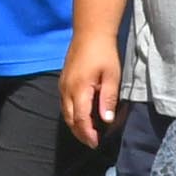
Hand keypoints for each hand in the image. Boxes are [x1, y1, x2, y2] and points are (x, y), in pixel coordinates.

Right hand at [60, 32, 122, 149]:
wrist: (90, 32)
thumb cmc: (104, 53)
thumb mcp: (112, 76)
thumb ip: (108, 99)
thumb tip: (106, 120)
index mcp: (80, 89)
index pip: (81, 119)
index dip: (88, 134)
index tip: (96, 143)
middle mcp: (67, 89)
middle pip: (70, 118)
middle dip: (80, 132)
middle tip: (92, 142)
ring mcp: (63, 84)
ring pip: (65, 112)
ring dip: (75, 124)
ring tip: (87, 132)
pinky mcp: (63, 80)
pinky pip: (64, 103)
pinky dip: (71, 114)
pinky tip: (81, 115)